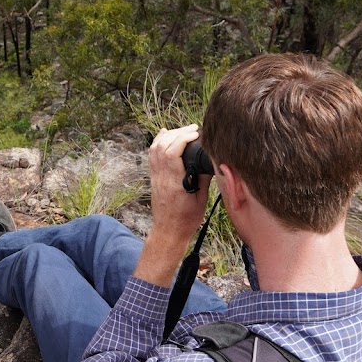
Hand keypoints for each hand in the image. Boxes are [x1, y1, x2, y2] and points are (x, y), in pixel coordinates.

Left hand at [134, 124, 210, 287]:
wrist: (168, 231)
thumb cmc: (186, 219)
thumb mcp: (201, 200)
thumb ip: (203, 179)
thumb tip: (210, 160)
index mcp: (174, 183)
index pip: (171, 154)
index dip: (182, 139)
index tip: (195, 134)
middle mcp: (161, 178)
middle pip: (162, 147)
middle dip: (177, 133)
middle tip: (193, 130)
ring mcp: (155, 177)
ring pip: (154, 149)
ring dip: (168, 136)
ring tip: (183, 131)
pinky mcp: (154, 178)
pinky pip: (152, 155)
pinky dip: (158, 142)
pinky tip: (166, 134)